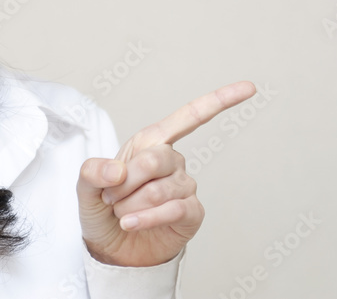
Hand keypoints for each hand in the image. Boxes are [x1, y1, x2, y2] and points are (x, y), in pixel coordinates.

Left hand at [76, 81, 256, 266]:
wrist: (112, 250)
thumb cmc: (104, 211)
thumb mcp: (86, 187)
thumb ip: (93, 172)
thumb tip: (116, 170)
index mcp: (151, 143)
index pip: (190, 117)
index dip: (220, 101)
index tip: (250, 88)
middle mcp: (173, 161)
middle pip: (156, 159)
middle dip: (124, 182)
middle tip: (111, 197)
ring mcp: (185, 187)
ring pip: (159, 190)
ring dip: (131, 206)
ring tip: (122, 214)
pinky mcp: (191, 214)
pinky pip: (173, 210)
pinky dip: (148, 219)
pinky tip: (133, 223)